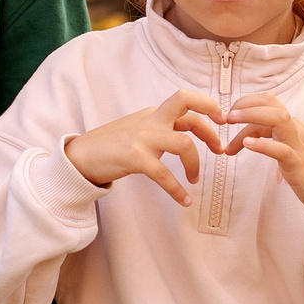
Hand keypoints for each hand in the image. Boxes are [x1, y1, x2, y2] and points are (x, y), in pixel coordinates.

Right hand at [64, 88, 228, 205]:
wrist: (81, 156)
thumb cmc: (112, 146)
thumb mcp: (139, 129)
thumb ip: (161, 128)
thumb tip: (186, 133)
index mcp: (154, 113)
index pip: (187, 102)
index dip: (209, 108)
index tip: (223, 121)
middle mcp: (151, 120)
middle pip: (187, 106)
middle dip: (210, 125)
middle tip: (220, 148)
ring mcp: (142, 137)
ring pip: (184, 143)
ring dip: (196, 164)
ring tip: (195, 179)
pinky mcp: (134, 157)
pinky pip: (163, 173)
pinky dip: (177, 189)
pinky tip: (184, 200)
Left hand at [227, 93, 303, 260]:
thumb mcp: (290, 153)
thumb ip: (273, 141)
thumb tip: (251, 139)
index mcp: (294, 127)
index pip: (266, 107)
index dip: (244, 109)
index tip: (226, 122)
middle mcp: (297, 131)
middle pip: (270, 104)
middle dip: (245, 104)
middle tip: (223, 117)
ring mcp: (299, 146)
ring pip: (277, 118)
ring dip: (251, 116)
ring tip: (230, 120)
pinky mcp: (300, 165)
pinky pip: (280, 149)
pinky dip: (262, 144)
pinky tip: (246, 145)